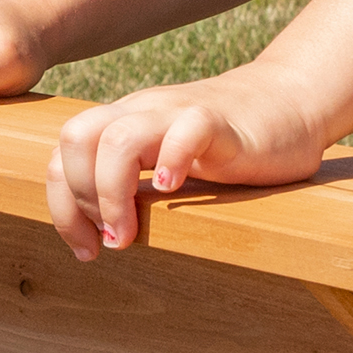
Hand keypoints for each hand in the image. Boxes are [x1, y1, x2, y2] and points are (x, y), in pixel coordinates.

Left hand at [46, 64, 334, 258]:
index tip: (87, 250)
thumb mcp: (169, 164)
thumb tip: (99, 236)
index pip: (62, 155)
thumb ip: (135, 186)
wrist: (291, 102)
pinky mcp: (220, 122)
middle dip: (79, 199)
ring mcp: (178, 113)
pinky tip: (175, 191)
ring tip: (130, 233)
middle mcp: (142, 113)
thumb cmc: (228, 145)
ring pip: (117, 139)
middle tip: (112, 240)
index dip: (62, 207)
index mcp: (124, 124)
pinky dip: (171, 162)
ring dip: (112, 194)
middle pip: (75, 138)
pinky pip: (185, 130)